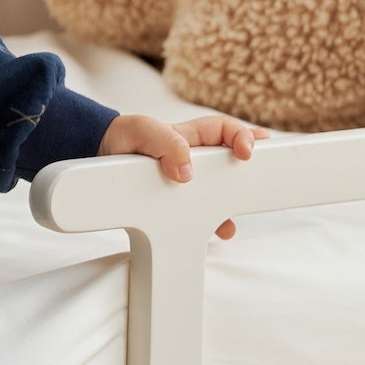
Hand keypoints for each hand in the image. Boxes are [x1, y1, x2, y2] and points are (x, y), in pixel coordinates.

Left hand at [98, 112, 270, 239]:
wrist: (96, 155)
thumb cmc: (122, 136)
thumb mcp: (142, 131)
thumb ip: (167, 143)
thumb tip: (187, 169)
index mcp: (191, 135)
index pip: (226, 132)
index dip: (243, 138)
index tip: (247, 153)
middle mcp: (194, 157)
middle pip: (231, 163)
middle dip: (251, 172)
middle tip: (268, 178)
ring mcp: (186, 180)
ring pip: (218, 191)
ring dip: (230, 204)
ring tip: (233, 222)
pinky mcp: (175, 200)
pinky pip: (200, 211)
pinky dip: (210, 222)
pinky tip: (216, 233)